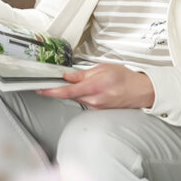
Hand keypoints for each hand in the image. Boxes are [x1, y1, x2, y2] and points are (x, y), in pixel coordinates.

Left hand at [38, 63, 154, 109]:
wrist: (140, 91)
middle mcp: (93, 100)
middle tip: (62, 80)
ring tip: (90, 82)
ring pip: (77, 99)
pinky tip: (93, 89)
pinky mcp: (97, 111)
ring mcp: (95, 108)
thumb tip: (67, 76)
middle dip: (64, 88)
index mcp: (93, 87)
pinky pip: (84, 102)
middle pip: (70, 95)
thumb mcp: (103, 68)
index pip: (67, 91)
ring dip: (76, 91)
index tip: (41, 89)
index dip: (51, 91)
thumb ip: (82, 74)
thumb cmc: (125, 78)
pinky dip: (84, 95)